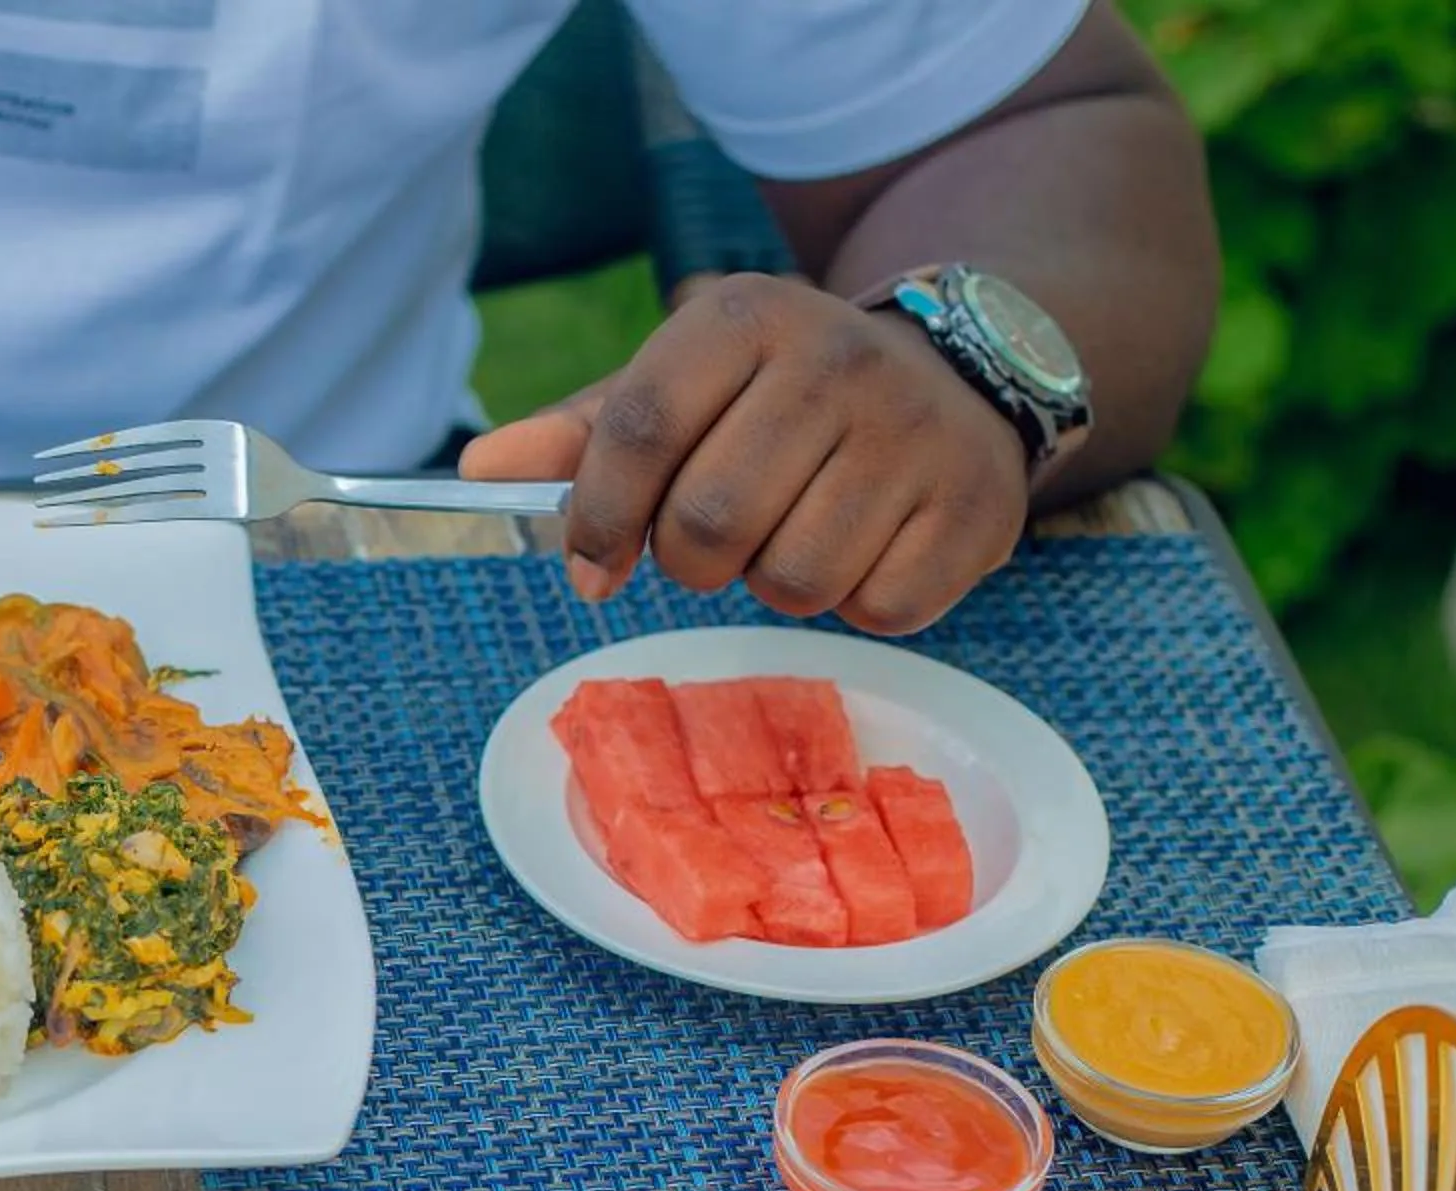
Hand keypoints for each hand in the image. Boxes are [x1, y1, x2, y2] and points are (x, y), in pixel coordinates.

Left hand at [461, 274, 1030, 635]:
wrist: (952, 374)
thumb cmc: (779, 399)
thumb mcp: (684, 386)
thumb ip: (585, 434)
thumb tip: (480, 469)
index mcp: (744, 318)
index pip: (639, 429)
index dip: (597, 518)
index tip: (590, 568)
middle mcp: (835, 360)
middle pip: (708, 524)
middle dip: (689, 562)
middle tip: (711, 544)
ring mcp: (914, 432)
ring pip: (791, 579)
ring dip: (772, 583)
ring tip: (793, 532)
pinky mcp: (975, 505)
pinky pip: (875, 607)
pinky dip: (855, 602)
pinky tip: (865, 546)